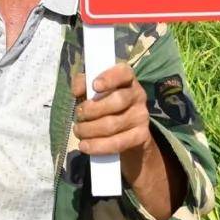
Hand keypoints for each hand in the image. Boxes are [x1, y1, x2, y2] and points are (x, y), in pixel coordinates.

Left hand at [73, 62, 186, 219]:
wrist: (129, 148)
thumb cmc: (107, 116)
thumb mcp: (98, 101)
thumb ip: (86, 90)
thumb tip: (77, 87)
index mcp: (128, 83)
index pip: (124, 71)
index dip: (109, 76)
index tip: (93, 85)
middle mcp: (139, 98)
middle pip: (116, 100)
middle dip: (91, 109)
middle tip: (78, 117)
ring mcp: (142, 119)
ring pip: (115, 121)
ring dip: (90, 129)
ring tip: (78, 133)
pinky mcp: (140, 139)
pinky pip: (119, 142)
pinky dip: (99, 145)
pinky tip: (85, 147)